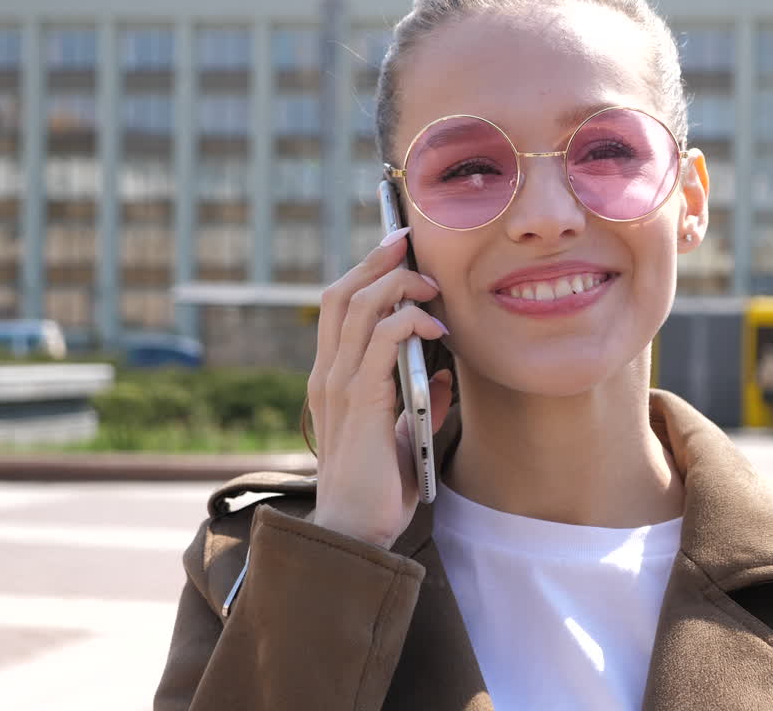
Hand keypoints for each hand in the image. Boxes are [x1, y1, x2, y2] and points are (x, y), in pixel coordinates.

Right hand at [306, 233, 453, 547]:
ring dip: (397, 285)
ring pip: (358, 307)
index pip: (339, 309)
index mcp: (333, 380)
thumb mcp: (404, 437)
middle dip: (376, 260)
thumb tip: (444, 376)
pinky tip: (436, 329)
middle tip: (407, 239)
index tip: (396, 249)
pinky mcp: (360, 401)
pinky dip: (408, 322)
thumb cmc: (379, 491)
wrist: (356, 534)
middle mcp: (327, 375)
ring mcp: (338, 386)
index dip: (365, 272)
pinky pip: (380, 341)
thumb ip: (419, 403)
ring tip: (430, 284)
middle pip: (341, 293)